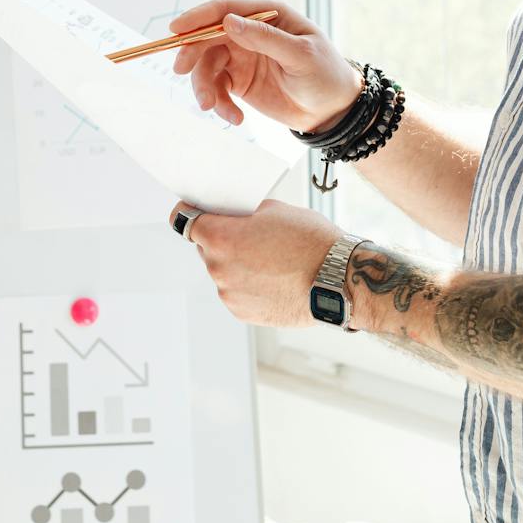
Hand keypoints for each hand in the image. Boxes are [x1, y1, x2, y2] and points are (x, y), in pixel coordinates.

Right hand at [167, 0, 360, 130]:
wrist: (333, 111)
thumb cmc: (325, 75)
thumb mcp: (300, 55)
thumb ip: (265, 38)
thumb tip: (228, 22)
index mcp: (269, 14)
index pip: (226, 8)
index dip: (198, 17)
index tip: (176, 31)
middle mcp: (250, 31)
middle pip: (209, 36)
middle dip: (193, 53)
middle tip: (182, 71)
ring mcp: (243, 56)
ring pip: (208, 65)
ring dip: (204, 86)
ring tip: (211, 107)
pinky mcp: (239, 81)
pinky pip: (217, 88)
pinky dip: (219, 104)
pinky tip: (234, 118)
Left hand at [169, 198, 339, 327]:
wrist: (337, 280)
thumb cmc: (311, 243)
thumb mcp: (275, 209)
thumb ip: (246, 214)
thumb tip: (238, 219)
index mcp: (221, 238)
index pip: (185, 220)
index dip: (190, 212)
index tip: (195, 212)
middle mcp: (218, 269)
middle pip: (206, 247)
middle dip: (222, 240)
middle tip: (250, 236)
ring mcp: (229, 294)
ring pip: (223, 271)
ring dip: (237, 264)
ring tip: (269, 260)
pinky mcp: (243, 313)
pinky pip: (237, 292)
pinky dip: (248, 285)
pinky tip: (273, 278)